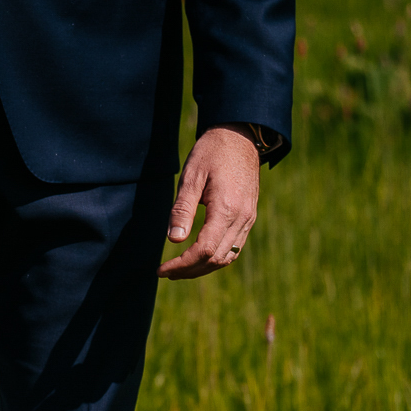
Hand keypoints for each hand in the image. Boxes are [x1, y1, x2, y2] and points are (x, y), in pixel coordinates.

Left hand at [158, 123, 261, 279]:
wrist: (240, 137)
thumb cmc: (212, 153)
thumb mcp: (191, 177)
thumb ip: (182, 209)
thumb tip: (173, 240)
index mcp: (227, 208)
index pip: (204, 250)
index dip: (182, 264)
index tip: (161, 268)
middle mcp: (242, 218)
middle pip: (216, 259)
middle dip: (189, 270)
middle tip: (165, 273)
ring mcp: (249, 219)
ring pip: (227, 257)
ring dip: (203, 268)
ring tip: (179, 270)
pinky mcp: (249, 217)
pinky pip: (234, 247)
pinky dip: (216, 258)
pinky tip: (198, 258)